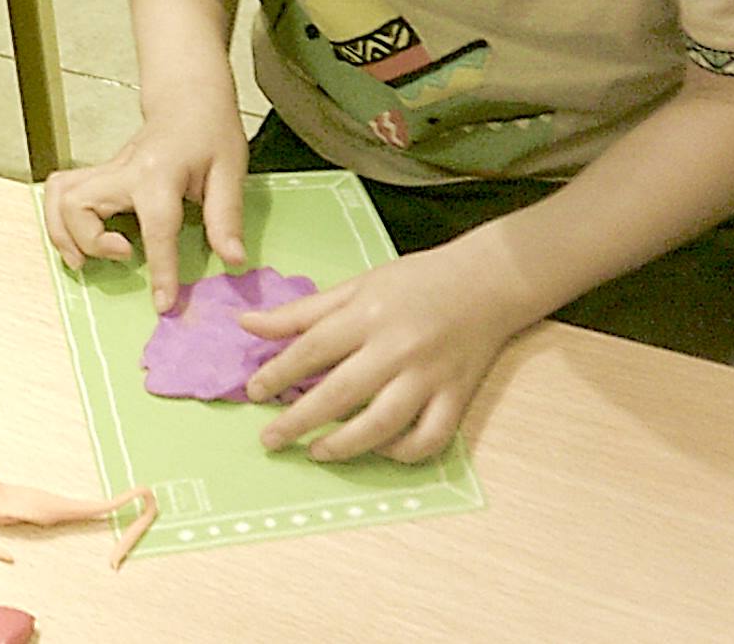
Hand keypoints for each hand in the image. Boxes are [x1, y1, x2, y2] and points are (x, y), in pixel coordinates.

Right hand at [43, 110, 250, 312]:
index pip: (156, 228)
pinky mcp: (97, 174)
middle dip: (88, 242)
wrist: (187, 99)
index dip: (161, 270)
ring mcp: (104, 171)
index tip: (163, 304)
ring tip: (83, 257)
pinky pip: (59, 193)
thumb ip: (225, 216)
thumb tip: (233, 260)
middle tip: (121, 255)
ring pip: (58, 198)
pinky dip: (58, 219)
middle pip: (79, 206)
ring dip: (62, 233)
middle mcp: (122, 171)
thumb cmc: (210, 132)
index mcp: (159, 173)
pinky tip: (75, 238)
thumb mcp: (230, 170)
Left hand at [244, 242, 534, 462]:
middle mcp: (397, 348)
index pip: (312, 349)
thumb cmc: (415, 281)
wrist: (488, 281)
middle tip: (270, 440)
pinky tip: (378, 449)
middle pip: (340, 393)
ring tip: (316, 452)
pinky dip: (403, 452)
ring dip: (344, 445)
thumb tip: (245, 324)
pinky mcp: (459, 397)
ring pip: (382, 424)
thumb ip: (301, 311)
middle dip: (299, 421)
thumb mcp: (355, 285)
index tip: (253, 393)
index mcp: (367, 315)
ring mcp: (430, 376)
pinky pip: (430, 438)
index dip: (278, 373)